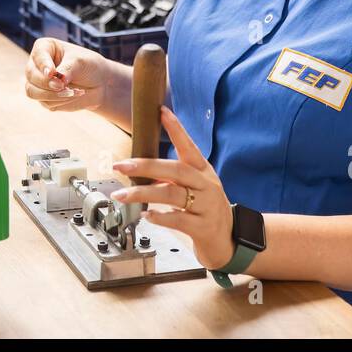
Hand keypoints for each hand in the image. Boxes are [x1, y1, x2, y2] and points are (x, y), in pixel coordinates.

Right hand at [24, 37, 114, 112]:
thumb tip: (54, 83)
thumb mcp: (80, 62)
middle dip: (48, 83)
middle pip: (31, 75)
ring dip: (53, 95)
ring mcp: (38, 82)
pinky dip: (60, 101)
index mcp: (44, 48)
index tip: (52, 73)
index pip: (38, 55)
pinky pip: (45, 102)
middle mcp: (37, 64)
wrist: (99, 83)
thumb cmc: (89, 65)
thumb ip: (66, 70)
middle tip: (64, 86)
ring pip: (33, 92)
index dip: (43, 65)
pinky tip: (74, 95)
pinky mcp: (44, 98)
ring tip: (72, 92)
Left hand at [109, 107, 235, 270]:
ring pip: (172, 195)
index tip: (161, 111)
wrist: (230, 240)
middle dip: (146, 166)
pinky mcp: (203, 227)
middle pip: (176, 170)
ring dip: (143, 193)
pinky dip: (160, 217)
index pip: (189, 146)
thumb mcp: (196, 187)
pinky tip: (146, 216)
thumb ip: (174, 178)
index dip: (177, 129)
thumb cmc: (207, 209)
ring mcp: (207, 206)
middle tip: (121, 165)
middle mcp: (206, 185)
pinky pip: (179, 220)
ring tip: (122, 195)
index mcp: (203, 171)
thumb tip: (142, 169)